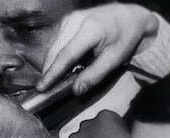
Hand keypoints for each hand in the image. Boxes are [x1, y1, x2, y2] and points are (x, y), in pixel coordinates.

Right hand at [39, 3, 160, 95]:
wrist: (128, 16)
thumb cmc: (124, 37)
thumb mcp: (114, 59)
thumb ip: (95, 75)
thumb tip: (76, 90)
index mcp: (90, 29)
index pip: (66, 55)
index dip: (53, 73)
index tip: (41, 87)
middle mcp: (76, 21)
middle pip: (55, 50)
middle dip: (48, 70)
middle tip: (44, 88)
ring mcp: (70, 18)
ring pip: (53, 46)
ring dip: (51, 63)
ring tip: (54, 78)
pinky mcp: (67, 20)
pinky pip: (56, 41)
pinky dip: (56, 55)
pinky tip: (62, 65)